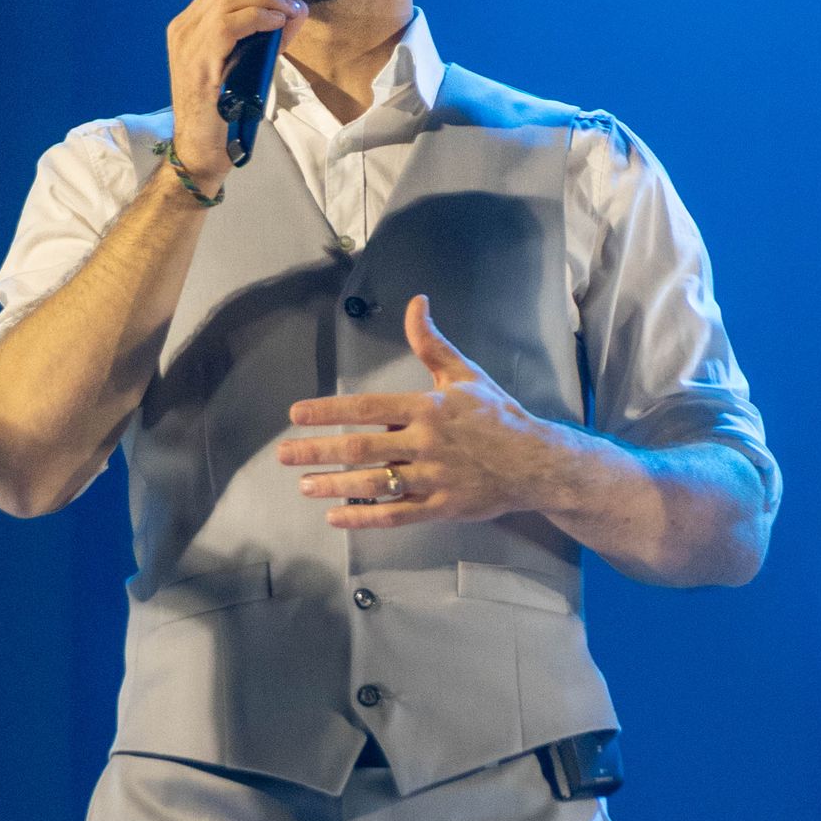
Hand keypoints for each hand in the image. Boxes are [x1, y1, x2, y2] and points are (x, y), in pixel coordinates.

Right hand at [164, 0, 307, 188]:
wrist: (201, 152)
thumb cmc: (224, 114)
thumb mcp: (249, 66)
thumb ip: (270, 36)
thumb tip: (297, 8)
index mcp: (191, 25)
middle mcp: (185, 27)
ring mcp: (188, 43)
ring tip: (293, 3)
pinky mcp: (199, 61)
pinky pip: (231, 23)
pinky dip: (259, 16)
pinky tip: (278, 21)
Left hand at [276, 295, 552, 526]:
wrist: (536, 462)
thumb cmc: (497, 416)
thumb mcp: (465, 375)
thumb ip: (432, 344)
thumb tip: (415, 302)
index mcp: (429, 408)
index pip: (368, 408)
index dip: (329, 412)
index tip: (295, 415)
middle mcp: (427, 444)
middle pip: (362, 450)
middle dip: (318, 452)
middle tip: (284, 455)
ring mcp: (434, 479)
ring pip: (375, 485)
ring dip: (334, 486)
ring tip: (304, 485)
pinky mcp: (441, 508)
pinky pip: (396, 515)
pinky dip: (363, 517)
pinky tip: (335, 516)